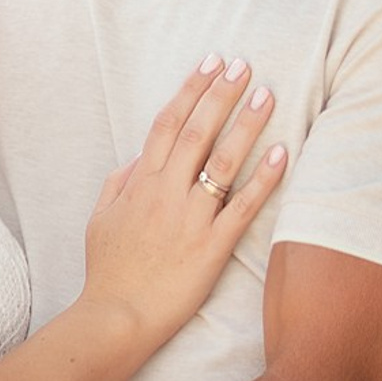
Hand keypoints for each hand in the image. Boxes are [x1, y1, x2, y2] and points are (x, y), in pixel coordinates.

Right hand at [82, 55, 284, 347]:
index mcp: (139, 183)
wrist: (117, 316)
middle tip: (243, 65)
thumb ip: (118, 183)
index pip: (166, 124)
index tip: (209, 63)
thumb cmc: (108, 271)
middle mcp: (166, 193)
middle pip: (197, 131)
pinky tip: (282, 154)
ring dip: (245, 124)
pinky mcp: (212, 246)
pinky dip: (263, 179)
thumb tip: (137, 158)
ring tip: (266, 95)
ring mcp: (190, 218)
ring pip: (223, 161)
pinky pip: (242, 207)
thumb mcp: (99, 219)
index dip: (190, 90)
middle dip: (220, 94)